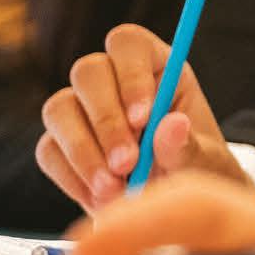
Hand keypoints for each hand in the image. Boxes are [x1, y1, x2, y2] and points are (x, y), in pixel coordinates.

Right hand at [36, 24, 246, 210]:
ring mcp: (81, 111)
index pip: (130, 44)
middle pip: (87, 71)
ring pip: (59, 109)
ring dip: (84, 151)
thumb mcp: (205, 163)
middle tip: (128, 164)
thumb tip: (171, 124)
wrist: (170, 210)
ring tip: (115, 189)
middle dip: (106, 120)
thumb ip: (187, 146)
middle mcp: (114, 81)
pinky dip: (72, 177)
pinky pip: (49, 150)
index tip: (144, 118)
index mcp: (157, 68)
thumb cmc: (195, 173)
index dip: (132, 75)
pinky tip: (101, 198)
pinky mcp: (59, 145)